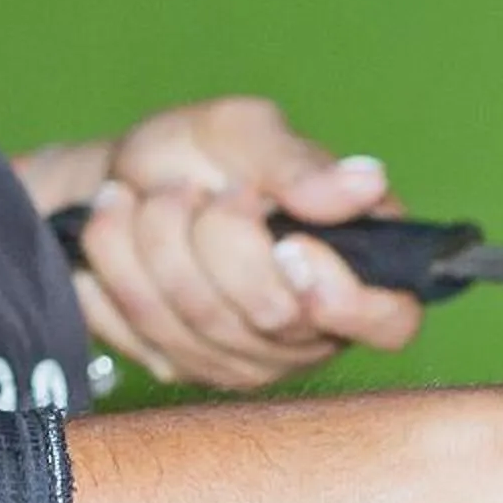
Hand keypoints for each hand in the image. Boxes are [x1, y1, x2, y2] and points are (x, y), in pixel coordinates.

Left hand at [58, 98, 425, 388]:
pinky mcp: (186, 370)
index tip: (290, 244)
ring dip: (148, 242)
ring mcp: (250, 360)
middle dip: (211, 236)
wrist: (121, 180)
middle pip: (273, 315)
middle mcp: (312, 329)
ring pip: (197, 323)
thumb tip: (368, 182)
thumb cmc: (199, 156)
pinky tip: (118, 237)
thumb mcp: (246, 132)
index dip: (341, 295)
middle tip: (190, 191)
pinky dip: (112, 269)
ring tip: (143, 200)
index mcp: (357, 270)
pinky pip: (140, 332)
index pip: (390, 322)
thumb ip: (301, 163)